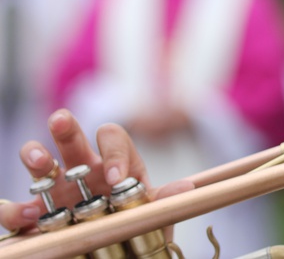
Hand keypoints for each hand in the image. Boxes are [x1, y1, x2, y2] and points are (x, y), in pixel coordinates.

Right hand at [0, 109, 193, 234]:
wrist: (120, 252)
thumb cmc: (136, 225)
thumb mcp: (154, 214)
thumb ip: (165, 200)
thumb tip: (185, 187)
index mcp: (114, 164)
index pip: (113, 140)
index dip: (114, 153)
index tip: (116, 178)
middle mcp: (82, 171)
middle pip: (72, 139)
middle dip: (66, 127)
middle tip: (61, 120)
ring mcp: (55, 191)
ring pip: (40, 163)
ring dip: (35, 156)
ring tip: (40, 162)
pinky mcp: (33, 216)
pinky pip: (15, 208)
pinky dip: (14, 208)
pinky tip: (25, 214)